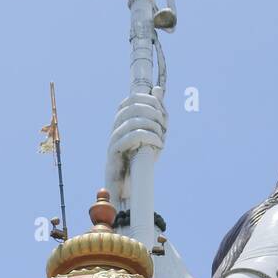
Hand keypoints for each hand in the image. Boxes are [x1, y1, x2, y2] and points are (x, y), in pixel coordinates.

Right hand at [105, 87, 166, 206]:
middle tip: (164, 126)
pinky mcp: (114, 152)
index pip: (132, 99)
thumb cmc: (138, 160)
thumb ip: (156, 114)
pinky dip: (149, 137)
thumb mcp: (152, 135)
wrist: (126, 188)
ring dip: (153, 126)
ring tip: (162, 137)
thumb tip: (158, 90)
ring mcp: (113, 139)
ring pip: (133, 120)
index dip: (149, 100)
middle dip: (153, 112)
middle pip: (133, 106)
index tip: (162, 112)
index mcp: (122, 121)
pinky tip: (158, 145)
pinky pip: (132, 136)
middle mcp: (115, 127)